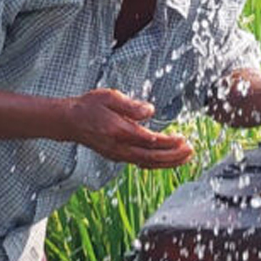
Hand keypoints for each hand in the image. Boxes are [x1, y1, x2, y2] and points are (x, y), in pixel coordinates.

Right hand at [64, 88, 193, 168]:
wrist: (69, 122)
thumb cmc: (90, 106)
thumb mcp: (109, 97)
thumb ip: (131, 105)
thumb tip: (150, 111)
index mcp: (119, 132)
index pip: (149, 141)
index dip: (168, 143)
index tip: (183, 139)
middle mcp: (119, 148)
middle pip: (151, 157)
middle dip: (173, 156)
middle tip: (191, 150)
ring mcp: (118, 155)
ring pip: (147, 164)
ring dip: (168, 162)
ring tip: (186, 157)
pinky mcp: (118, 156)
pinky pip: (141, 164)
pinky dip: (157, 164)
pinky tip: (168, 160)